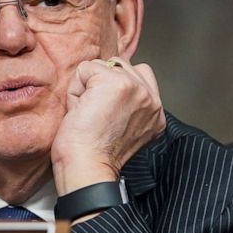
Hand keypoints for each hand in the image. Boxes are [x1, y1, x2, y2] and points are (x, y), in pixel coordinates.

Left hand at [51, 57, 165, 194]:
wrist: (87, 167)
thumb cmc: (95, 156)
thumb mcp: (123, 130)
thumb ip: (127, 105)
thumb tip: (106, 85)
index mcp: (156, 114)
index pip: (140, 75)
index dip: (116, 85)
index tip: (106, 112)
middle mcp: (151, 100)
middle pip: (120, 66)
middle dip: (101, 85)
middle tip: (96, 115)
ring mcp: (135, 89)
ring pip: (102, 66)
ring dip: (88, 87)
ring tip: (89, 113)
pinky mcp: (115, 83)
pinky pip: (85, 69)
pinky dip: (76, 89)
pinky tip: (81, 110)